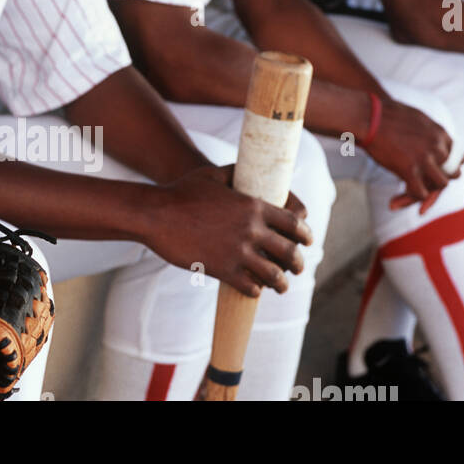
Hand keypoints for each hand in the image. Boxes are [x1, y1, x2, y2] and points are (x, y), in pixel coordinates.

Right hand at [142, 165, 312, 297]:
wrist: (155, 214)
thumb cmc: (180, 192)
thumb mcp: (211, 175)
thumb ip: (234, 174)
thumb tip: (245, 173)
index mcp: (253, 206)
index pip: (294, 222)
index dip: (305, 234)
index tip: (307, 241)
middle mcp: (251, 230)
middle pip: (289, 251)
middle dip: (297, 263)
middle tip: (297, 267)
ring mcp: (237, 251)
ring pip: (273, 274)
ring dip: (281, 283)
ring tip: (280, 287)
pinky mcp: (222, 269)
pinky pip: (249, 287)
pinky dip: (255, 291)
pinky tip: (254, 290)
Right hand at [362, 99, 461, 213]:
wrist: (370, 116)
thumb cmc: (386, 115)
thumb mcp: (418, 118)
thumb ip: (427, 132)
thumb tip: (424, 138)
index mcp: (440, 134)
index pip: (458, 158)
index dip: (448, 168)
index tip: (435, 173)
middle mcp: (437, 147)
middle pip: (453, 173)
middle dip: (439, 181)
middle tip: (422, 186)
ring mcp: (425, 159)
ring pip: (441, 184)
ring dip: (429, 191)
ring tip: (410, 192)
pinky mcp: (409, 169)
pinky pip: (421, 193)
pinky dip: (413, 198)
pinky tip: (398, 197)